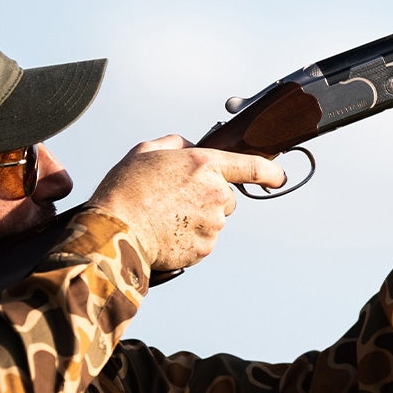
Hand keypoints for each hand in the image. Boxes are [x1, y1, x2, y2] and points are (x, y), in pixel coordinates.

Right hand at [87, 136, 288, 272]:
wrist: (114, 232)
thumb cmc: (126, 190)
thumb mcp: (145, 151)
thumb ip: (175, 144)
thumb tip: (189, 147)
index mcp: (204, 165)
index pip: (252, 167)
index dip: (270, 173)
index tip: (278, 178)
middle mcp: (215, 193)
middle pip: (227, 198)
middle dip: (208, 199)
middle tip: (176, 201)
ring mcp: (213, 223)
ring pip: (214, 221)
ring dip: (196, 220)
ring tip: (165, 218)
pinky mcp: (205, 247)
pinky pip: (203, 242)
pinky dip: (189, 239)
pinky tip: (167, 233)